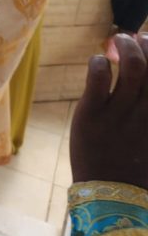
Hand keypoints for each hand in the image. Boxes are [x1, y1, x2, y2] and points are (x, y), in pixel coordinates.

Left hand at [70, 33, 147, 189]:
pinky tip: (99, 63)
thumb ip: (147, 106)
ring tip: (118, 41)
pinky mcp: (92, 113)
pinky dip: (100, 61)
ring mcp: (122, 111)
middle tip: (136, 39)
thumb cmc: (136, 164)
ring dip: (126, 45)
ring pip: (133, 66)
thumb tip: (144, 80)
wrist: (114, 196)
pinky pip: (99, 76)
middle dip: (147, 43)